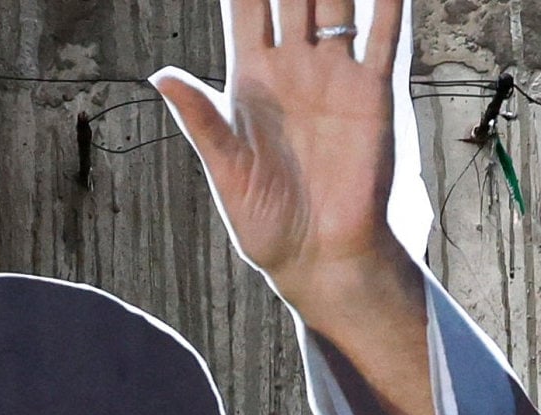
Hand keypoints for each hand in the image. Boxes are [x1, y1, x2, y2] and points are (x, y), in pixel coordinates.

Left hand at [153, 0, 448, 414]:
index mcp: (251, 78)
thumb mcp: (225, 170)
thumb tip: (160, 73)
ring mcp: (334, 75)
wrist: (319, 262)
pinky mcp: (371, 94)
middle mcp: (294, 66)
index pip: (246, 2)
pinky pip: (380, 33)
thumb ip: (201, 117)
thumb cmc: (267, 225)